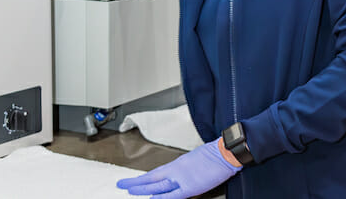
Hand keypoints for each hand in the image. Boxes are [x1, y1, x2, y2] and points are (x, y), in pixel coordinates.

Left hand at [117, 139, 240, 197]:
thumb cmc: (212, 156)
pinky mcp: (190, 186)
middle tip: (121, 184)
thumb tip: (176, 177)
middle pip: (151, 179)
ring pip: (157, 186)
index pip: (154, 174)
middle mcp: (175, 171)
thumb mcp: (193, 162)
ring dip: (142, 188)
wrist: (223, 152)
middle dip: (135, 182)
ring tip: (129, 190)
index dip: (141, 179)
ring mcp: (181, 179)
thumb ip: (183, 171)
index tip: (130, 181)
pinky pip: (172, 195)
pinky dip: (161, 198)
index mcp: (176, 165)